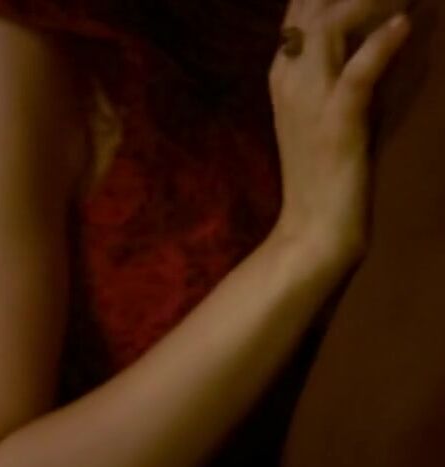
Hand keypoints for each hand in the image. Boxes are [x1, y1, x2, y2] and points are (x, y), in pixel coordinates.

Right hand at [270, 0, 410, 259]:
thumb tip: (364, 35)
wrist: (314, 224)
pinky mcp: (335, 124)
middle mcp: (289, 79)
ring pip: (329, 28)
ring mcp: (308, 101)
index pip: (301, 11)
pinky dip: (379, 47)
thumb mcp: (319, 111)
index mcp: (283, 75)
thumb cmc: (321, 170)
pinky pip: (356, 75)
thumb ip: (332, 72)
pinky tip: (403, 26)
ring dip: (368, 3)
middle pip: (310, 8)